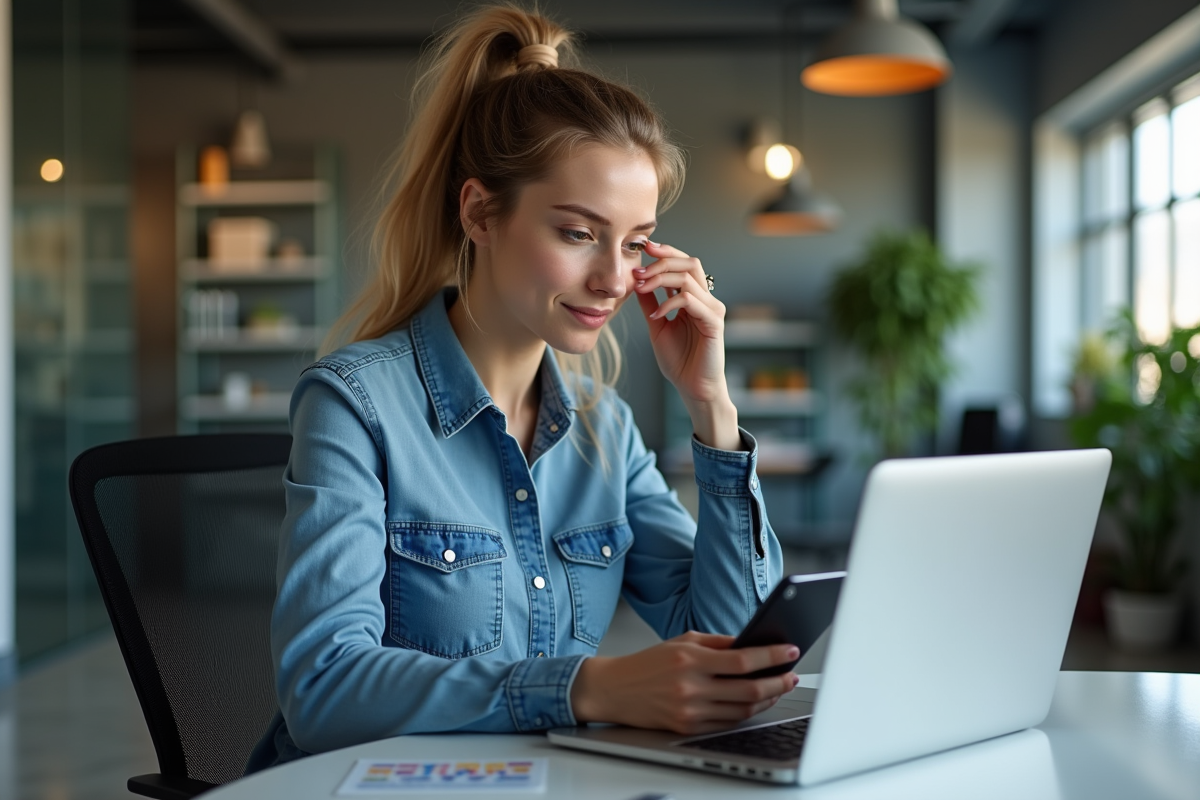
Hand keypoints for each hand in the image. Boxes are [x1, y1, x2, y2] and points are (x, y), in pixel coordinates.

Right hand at [570, 631, 800, 735]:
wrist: (614, 689)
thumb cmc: (649, 662)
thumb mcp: (682, 642)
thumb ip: (719, 643)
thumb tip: (754, 644)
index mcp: (690, 659)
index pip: (743, 659)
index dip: (772, 657)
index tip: (790, 651)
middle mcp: (691, 687)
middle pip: (749, 690)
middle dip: (777, 683)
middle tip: (792, 675)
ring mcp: (690, 711)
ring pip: (742, 710)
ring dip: (766, 700)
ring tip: (777, 688)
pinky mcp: (687, 728)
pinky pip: (727, 723)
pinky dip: (746, 713)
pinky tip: (755, 702)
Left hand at [634, 242, 739, 449]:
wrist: (692, 388)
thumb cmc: (679, 360)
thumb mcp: (657, 326)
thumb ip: (650, 303)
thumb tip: (636, 281)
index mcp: (694, 297)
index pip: (683, 263)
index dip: (665, 252)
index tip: (643, 248)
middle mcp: (706, 299)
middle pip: (690, 262)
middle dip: (662, 260)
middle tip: (639, 269)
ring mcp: (712, 309)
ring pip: (689, 278)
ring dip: (660, 279)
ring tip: (641, 288)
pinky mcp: (714, 323)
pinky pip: (691, 301)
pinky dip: (669, 303)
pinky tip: (656, 315)